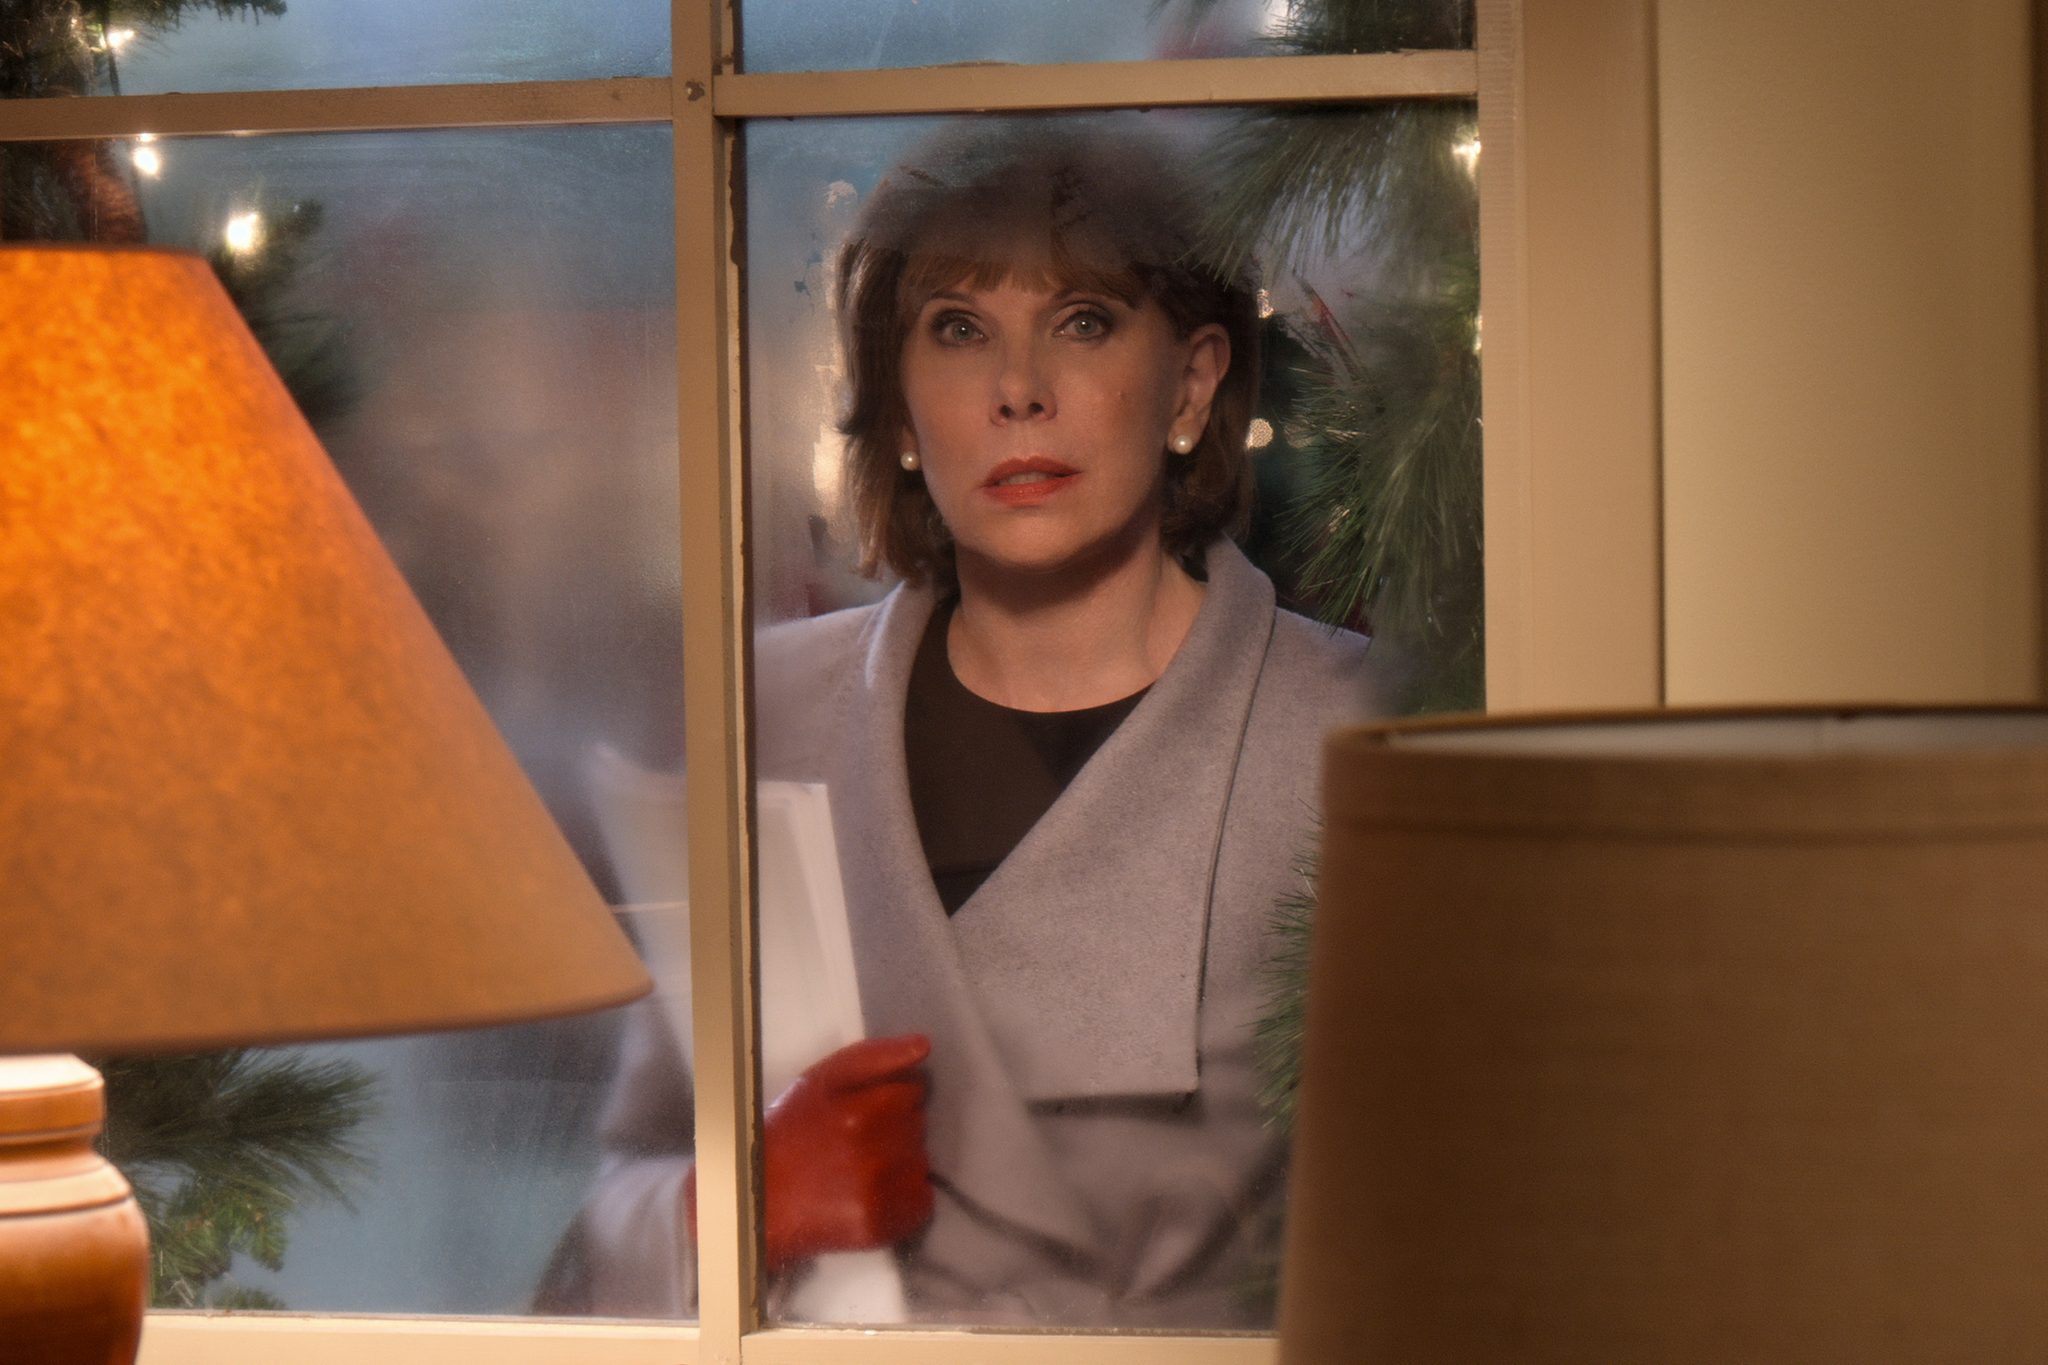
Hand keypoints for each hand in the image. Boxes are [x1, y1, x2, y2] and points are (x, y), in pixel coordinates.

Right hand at [683, 1034, 933, 1272]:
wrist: (760, 1198)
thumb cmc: (791, 1130)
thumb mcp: (822, 1079)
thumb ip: (876, 1057)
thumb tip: (925, 1045)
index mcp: (861, 1110)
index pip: (914, 1091)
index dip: (890, 1099)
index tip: (865, 1111)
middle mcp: (874, 1151)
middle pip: (919, 1126)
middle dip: (896, 1129)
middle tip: (857, 1142)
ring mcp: (878, 1192)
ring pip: (922, 1163)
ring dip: (903, 1164)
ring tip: (863, 1170)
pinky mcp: (880, 1225)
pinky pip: (921, 1203)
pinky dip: (906, 1200)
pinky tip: (875, 1196)